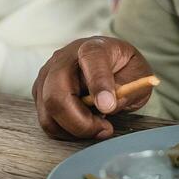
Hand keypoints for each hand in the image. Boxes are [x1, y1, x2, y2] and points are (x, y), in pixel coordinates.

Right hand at [32, 36, 154, 140]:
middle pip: (57, 94)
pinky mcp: (40, 91)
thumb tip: (108, 105)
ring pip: (49, 112)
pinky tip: (84, 123)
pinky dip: (66, 130)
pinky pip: (47, 120)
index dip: (99, 85)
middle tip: (104, 128)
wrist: (107, 62)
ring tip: (97, 125)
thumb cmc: (122, 68)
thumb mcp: (137, 75)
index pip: (91, 61)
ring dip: (74, 129)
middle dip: (80, 122)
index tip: (108, 107)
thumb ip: (127, 89)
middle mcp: (64, 58)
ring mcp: (47, 75)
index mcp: (93, 47)